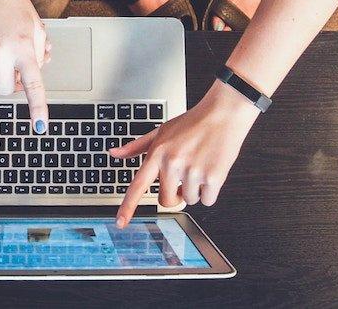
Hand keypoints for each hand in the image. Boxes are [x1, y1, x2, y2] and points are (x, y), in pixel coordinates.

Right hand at [0, 0, 49, 131]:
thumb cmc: (12, 4)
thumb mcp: (35, 26)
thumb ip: (38, 53)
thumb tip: (35, 72)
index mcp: (24, 47)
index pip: (33, 85)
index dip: (37, 108)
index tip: (40, 125)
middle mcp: (1, 51)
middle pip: (4, 89)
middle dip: (9, 84)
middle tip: (13, 69)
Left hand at [111, 80, 259, 226]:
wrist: (223, 114)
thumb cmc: (192, 123)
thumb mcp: (161, 131)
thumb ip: (137, 146)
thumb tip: (114, 154)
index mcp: (158, 153)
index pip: (138, 185)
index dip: (128, 206)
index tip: (120, 223)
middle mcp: (173, 163)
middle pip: (166, 200)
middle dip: (175, 195)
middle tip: (183, 178)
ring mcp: (193, 171)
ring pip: (189, 200)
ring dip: (195, 190)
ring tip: (199, 166)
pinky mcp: (213, 177)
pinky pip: (207, 200)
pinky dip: (210, 191)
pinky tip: (211, 170)